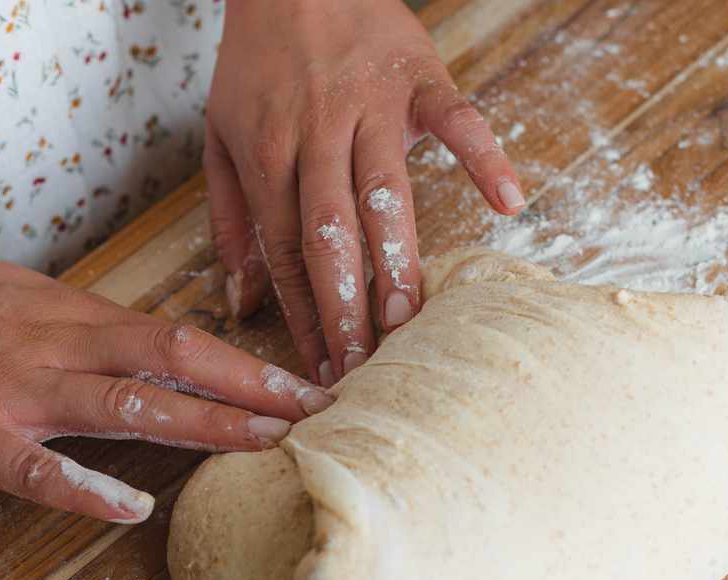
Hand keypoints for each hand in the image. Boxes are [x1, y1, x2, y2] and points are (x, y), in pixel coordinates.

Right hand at [0, 246, 333, 523]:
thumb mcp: (17, 299)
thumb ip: (83, 328)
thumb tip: (143, 348)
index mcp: (70, 318)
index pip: (179, 337)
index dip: (249, 363)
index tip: (308, 384)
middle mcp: (56, 347)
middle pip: (173, 360)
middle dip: (252, 388)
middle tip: (321, 413)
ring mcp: (14, 392)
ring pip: (122, 404)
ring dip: (200, 423)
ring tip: (265, 445)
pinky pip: (33, 467)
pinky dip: (83, 487)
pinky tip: (130, 510)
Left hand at [205, 0, 524, 385]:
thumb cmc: (257, 61)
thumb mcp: (220, 136)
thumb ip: (231, 219)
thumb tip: (241, 301)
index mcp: (267, 151)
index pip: (286, 250)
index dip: (302, 315)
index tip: (319, 370)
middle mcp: (316, 132)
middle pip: (330, 232)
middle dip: (344, 308)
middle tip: (361, 370)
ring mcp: (371, 103)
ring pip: (385, 192)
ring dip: (396, 261)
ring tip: (407, 325)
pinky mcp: (419, 76)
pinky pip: (457, 119)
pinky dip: (483, 156)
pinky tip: (508, 203)